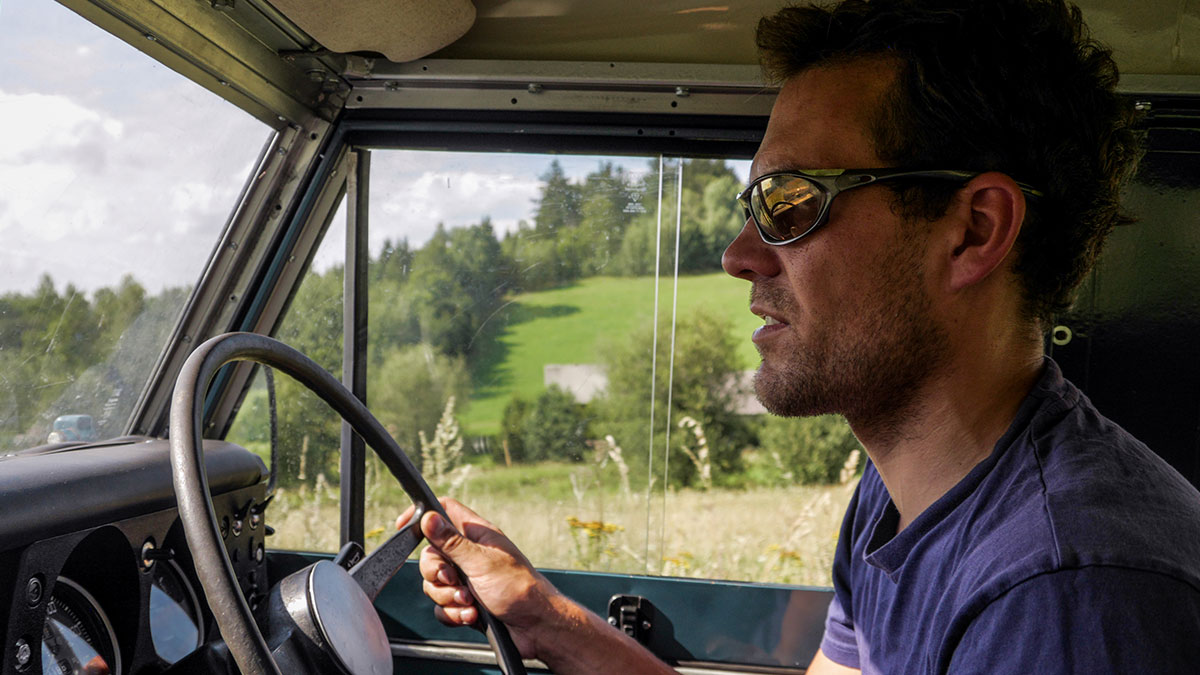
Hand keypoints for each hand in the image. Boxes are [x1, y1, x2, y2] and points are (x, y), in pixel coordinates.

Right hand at [395, 498, 558, 659]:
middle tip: (455, 579)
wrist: (535, 626)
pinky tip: (472, 615)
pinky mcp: (466, 603)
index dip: (423, 516)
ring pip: (434, 585)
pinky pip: (442, 606)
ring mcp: (467, 579)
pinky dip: (454, 613)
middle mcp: (469, 555)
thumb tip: (428, 518)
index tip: (403, 526)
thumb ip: (452, 542)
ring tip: (470, 601)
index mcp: (476, 535)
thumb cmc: (520, 588)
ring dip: (449, 597)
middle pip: (430, 555)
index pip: (443, 512)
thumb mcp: (482, 562)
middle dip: (438, 573)